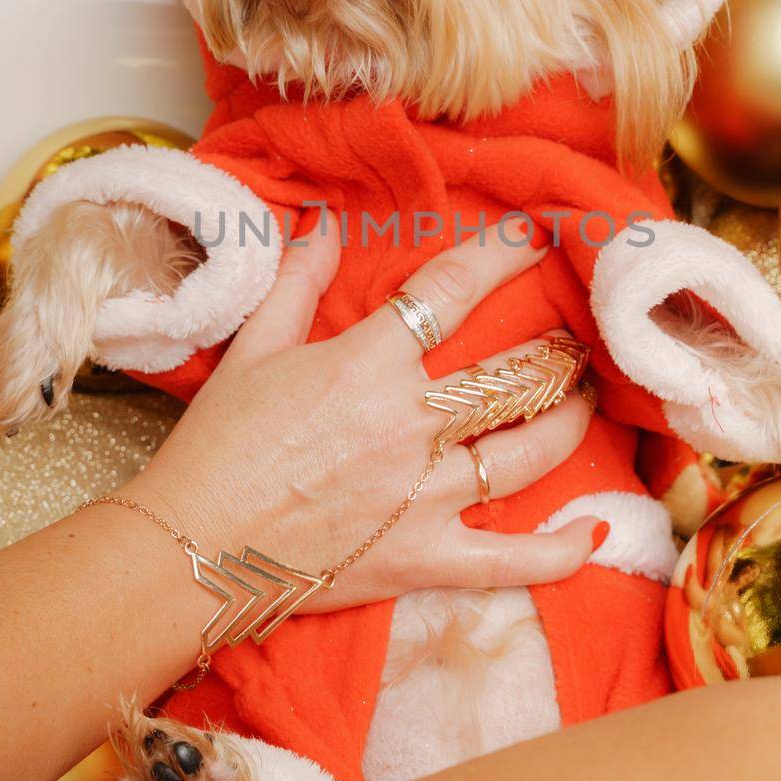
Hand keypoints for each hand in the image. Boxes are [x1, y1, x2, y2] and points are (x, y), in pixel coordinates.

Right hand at [139, 222, 601, 607]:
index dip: (501, 255)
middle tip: (571, 341)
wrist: (193, 548)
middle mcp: (410, 426)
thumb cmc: (218, 447)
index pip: (453, 292)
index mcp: (369, 365)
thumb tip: (327, 221)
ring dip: (569, 420)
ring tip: (585, 399)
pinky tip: (588, 533)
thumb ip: (297, 280)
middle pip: (512, 375)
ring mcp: (425, 497)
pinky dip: (556, 552)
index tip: (533, 238)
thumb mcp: (252, 349)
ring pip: (529, 452)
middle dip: (555, 351)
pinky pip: (510, 559)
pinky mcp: (425, 559)